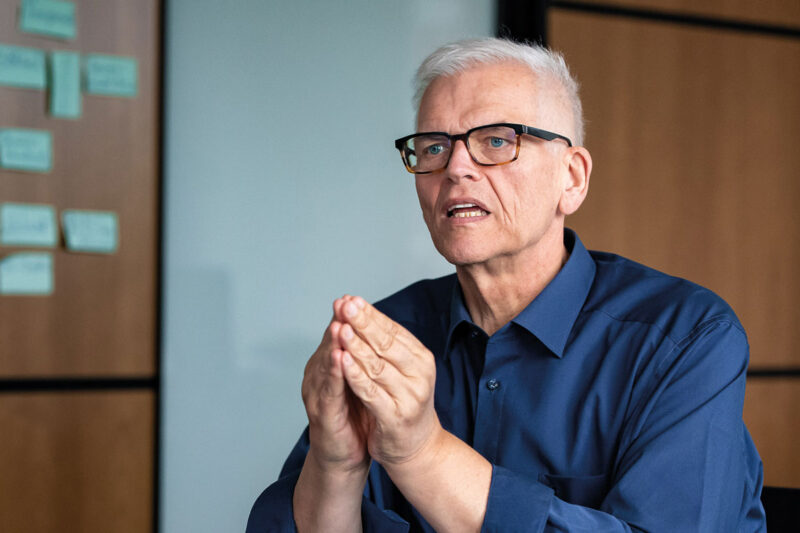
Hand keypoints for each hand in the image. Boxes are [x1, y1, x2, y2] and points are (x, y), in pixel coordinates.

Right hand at [300, 298, 370, 475]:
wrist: (343, 458)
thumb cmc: (352, 417)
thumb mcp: (358, 381)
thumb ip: (360, 357)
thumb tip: (372, 328)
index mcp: (327, 365)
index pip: (336, 336)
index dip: (345, 317)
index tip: (353, 298)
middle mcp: (317, 375)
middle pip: (328, 344)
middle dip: (339, 322)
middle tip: (345, 302)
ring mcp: (316, 394)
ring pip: (325, 363)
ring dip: (334, 344)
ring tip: (342, 324)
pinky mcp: (322, 414)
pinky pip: (328, 390)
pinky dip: (333, 373)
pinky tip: (338, 358)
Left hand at [334, 295, 440, 467]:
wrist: (417, 446)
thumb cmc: (403, 402)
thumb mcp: (399, 369)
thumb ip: (384, 345)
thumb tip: (359, 310)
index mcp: (421, 358)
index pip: (393, 330)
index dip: (370, 314)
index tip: (350, 299)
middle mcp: (420, 375)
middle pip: (386, 344)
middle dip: (362, 323)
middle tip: (344, 306)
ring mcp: (409, 397)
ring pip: (377, 366)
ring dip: (356, 347)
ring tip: (340, 329)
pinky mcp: (395, 417)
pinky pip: (372, 393)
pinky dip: (356, 377)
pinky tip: (342, 362)